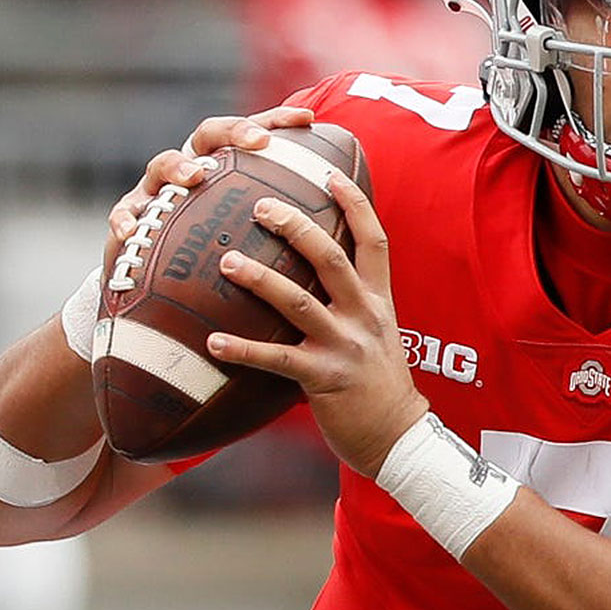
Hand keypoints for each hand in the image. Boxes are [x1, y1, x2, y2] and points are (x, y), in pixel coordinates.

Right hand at [103, 105, 313, 284]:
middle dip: (232, 132)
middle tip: (257, 143)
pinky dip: (126, 219)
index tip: (308, 120)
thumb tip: (339, 226)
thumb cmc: (213, 265)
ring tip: (195, 176)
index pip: (250, 135)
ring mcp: (155, 194)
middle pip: (207, 136)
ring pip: (162, 164)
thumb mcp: (249, 245)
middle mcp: (189, 173)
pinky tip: (132, 229)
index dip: (277, 120)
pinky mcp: (128, 221)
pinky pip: (124, 215)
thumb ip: (281, 229)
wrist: (160, 299)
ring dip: (179, 166)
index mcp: (222, 172)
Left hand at [204, 172, 427, 477]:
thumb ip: (352, 300)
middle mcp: (364, 315)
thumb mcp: (377, 331)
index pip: (373, 239)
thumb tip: (315, 272)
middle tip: (259, 205)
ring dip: (259, 279)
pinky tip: (212, 342)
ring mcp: (344, 346)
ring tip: (226, 261)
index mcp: (378, 298)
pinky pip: (276, 360)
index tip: (328, 172)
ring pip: (298, 302)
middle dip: (295, 227)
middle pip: (330, 257)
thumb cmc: (379, 383)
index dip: (353, 203)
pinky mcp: (323, 379)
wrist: (399, 437)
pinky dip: (242, 349)